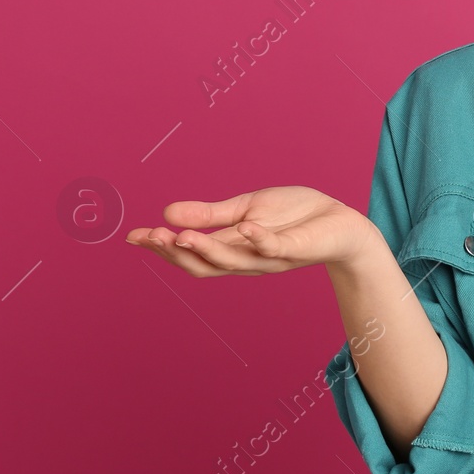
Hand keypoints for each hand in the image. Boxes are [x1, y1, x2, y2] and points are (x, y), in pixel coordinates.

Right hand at [126, 185, 382, 276]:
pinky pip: (274, 249)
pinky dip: (259, 240)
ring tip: (181, 236)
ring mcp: (269, 258)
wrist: (340, 222)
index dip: (161, 247)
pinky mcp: (294, 250)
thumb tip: (167, 212)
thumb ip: (211, 214)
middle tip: (151, 237)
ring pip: (232, 261)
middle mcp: (245, 260)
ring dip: (206, 250)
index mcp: (231, 249)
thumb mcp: (247, 208)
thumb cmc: (294, 215)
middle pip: (202, 265)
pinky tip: (245, 228)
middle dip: (174, 253)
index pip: (189, 253)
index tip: (133, 236)